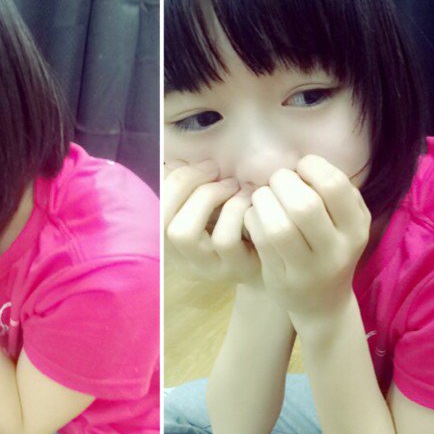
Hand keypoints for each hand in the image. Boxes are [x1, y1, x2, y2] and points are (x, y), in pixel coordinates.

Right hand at [164, 161, 260, 284]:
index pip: (155, 208)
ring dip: (210, 196)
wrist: (279, 254)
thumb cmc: (237, 218)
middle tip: (216, 170)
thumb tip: (177, 162)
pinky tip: (250, 200)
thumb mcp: (210, 200)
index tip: (205, 164)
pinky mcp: (235, 271)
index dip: (176, 179)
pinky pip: (224, 239)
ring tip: (234, 185)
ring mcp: (208, 268)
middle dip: (189, 183)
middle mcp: (183, 258)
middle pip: (164, 222)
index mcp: (171, 238)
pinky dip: (234, 210)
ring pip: (186, 233)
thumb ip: (189, 184)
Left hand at [244, 156, 370, 331]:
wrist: (323, 303)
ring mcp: (308, 270)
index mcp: (356, 229)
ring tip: (264, 197)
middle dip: (282, 182)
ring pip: (278, 226)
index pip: (334, 185)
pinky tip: (255, 215)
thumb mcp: (346, 221)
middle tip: (277, 182)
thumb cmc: (330, 246)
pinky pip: (260, 240)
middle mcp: (336, 251)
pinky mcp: (281, 280)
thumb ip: (334, 190)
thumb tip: (301, 163)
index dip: (311, 167)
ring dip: (264, 200)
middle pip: (304, 205)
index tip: (301, 169)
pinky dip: (252, 218)